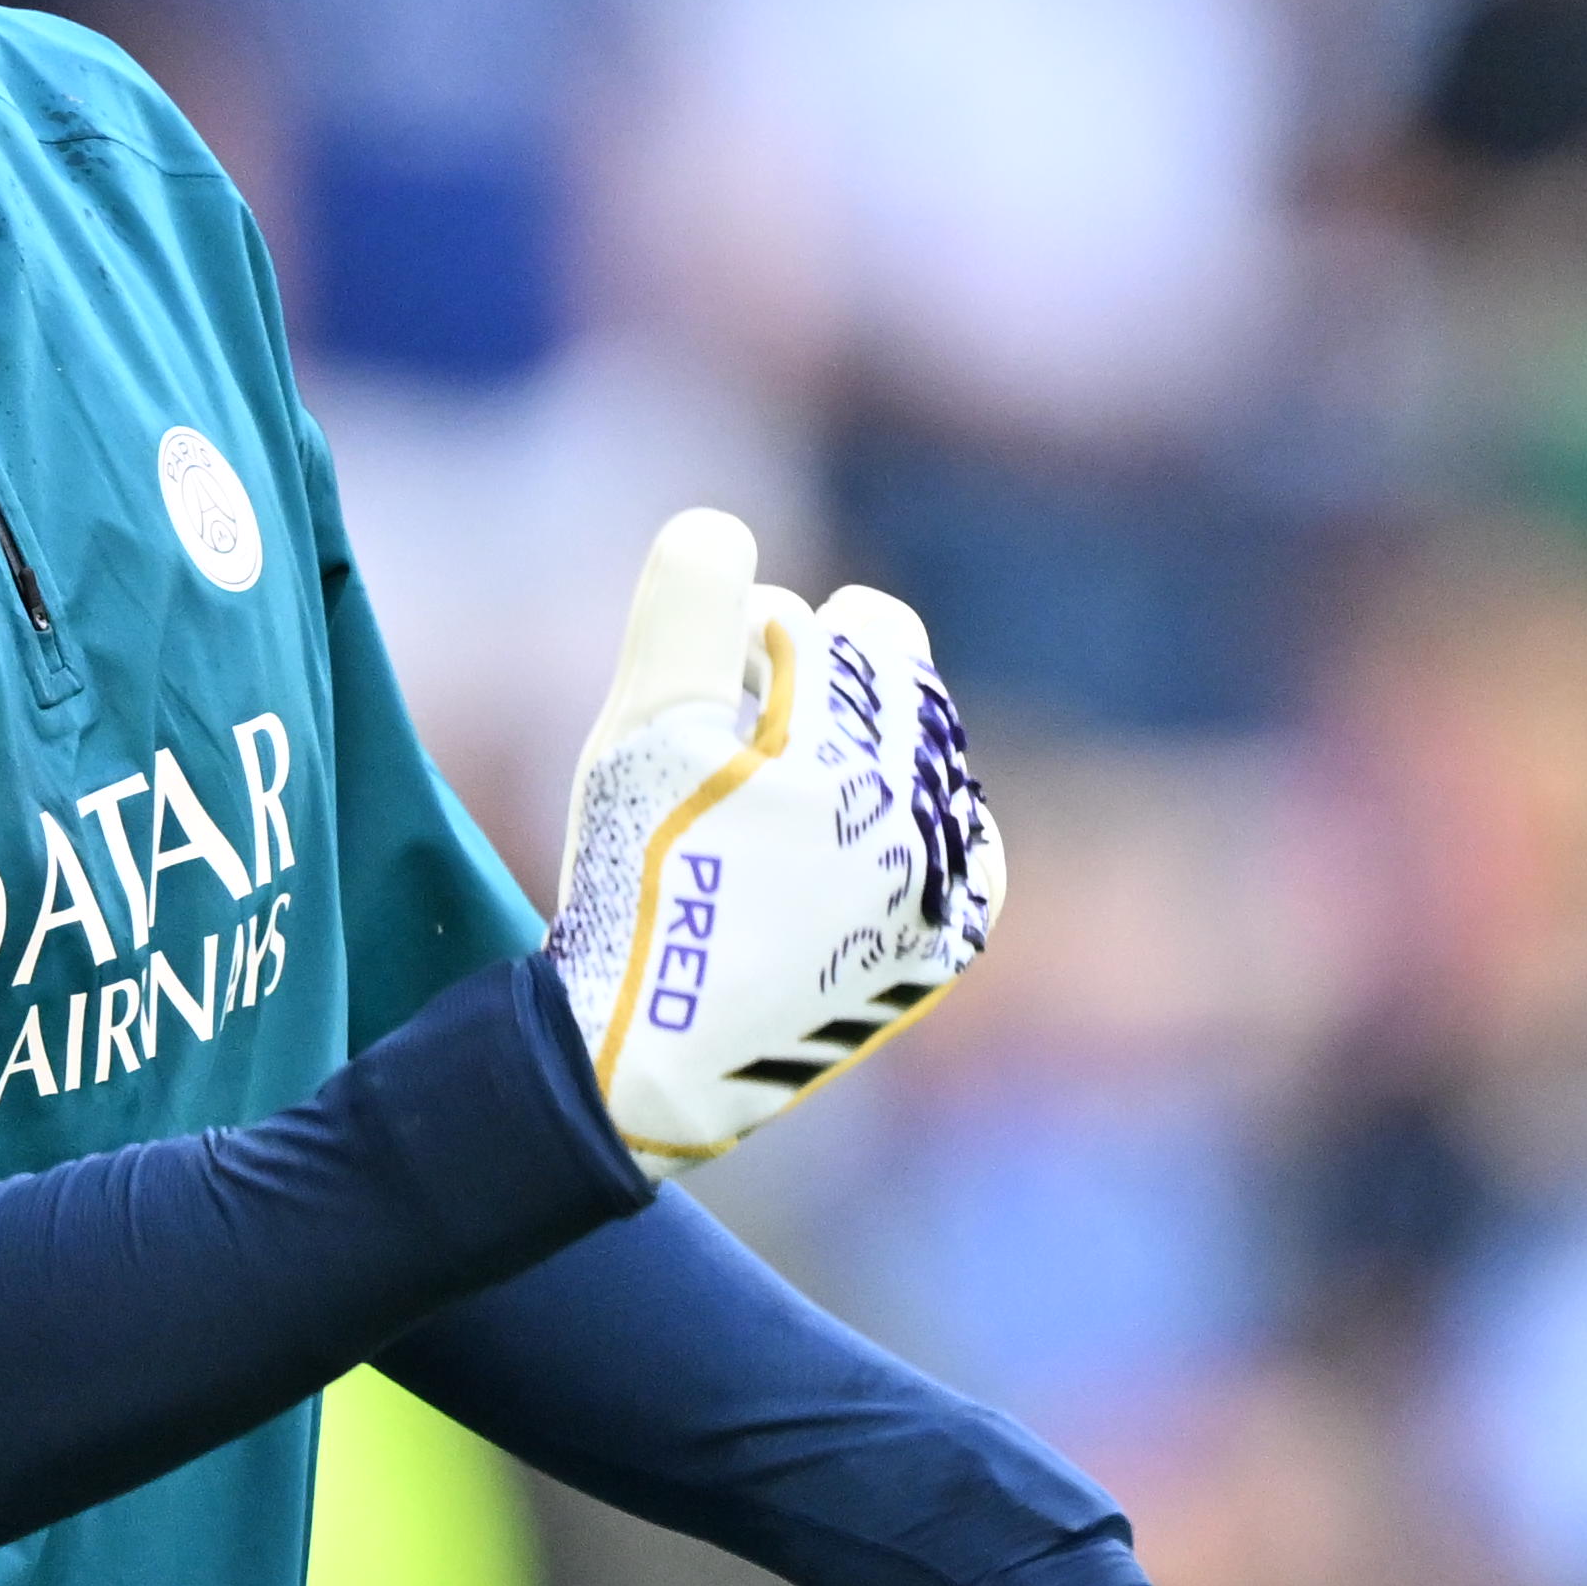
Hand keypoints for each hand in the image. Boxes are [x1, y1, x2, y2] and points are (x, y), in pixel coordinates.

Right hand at [551, 507, 995, 1173]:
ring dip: (855, 765)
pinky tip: (820, 867)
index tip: (716, 708)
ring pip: (920, 763)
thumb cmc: (636, 878)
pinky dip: (895, 837)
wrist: (643, 1057)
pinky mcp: (946, 951)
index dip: (769, 647)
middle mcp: (935, 822)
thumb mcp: (643, 722)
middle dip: (821, 699)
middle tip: (738, 761)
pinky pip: (949, 848)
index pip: (852, 624)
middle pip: (901, 689)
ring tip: (768, 824)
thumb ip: (690, 601)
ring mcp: (950, 892)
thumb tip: (727, 529)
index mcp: (874, 754)